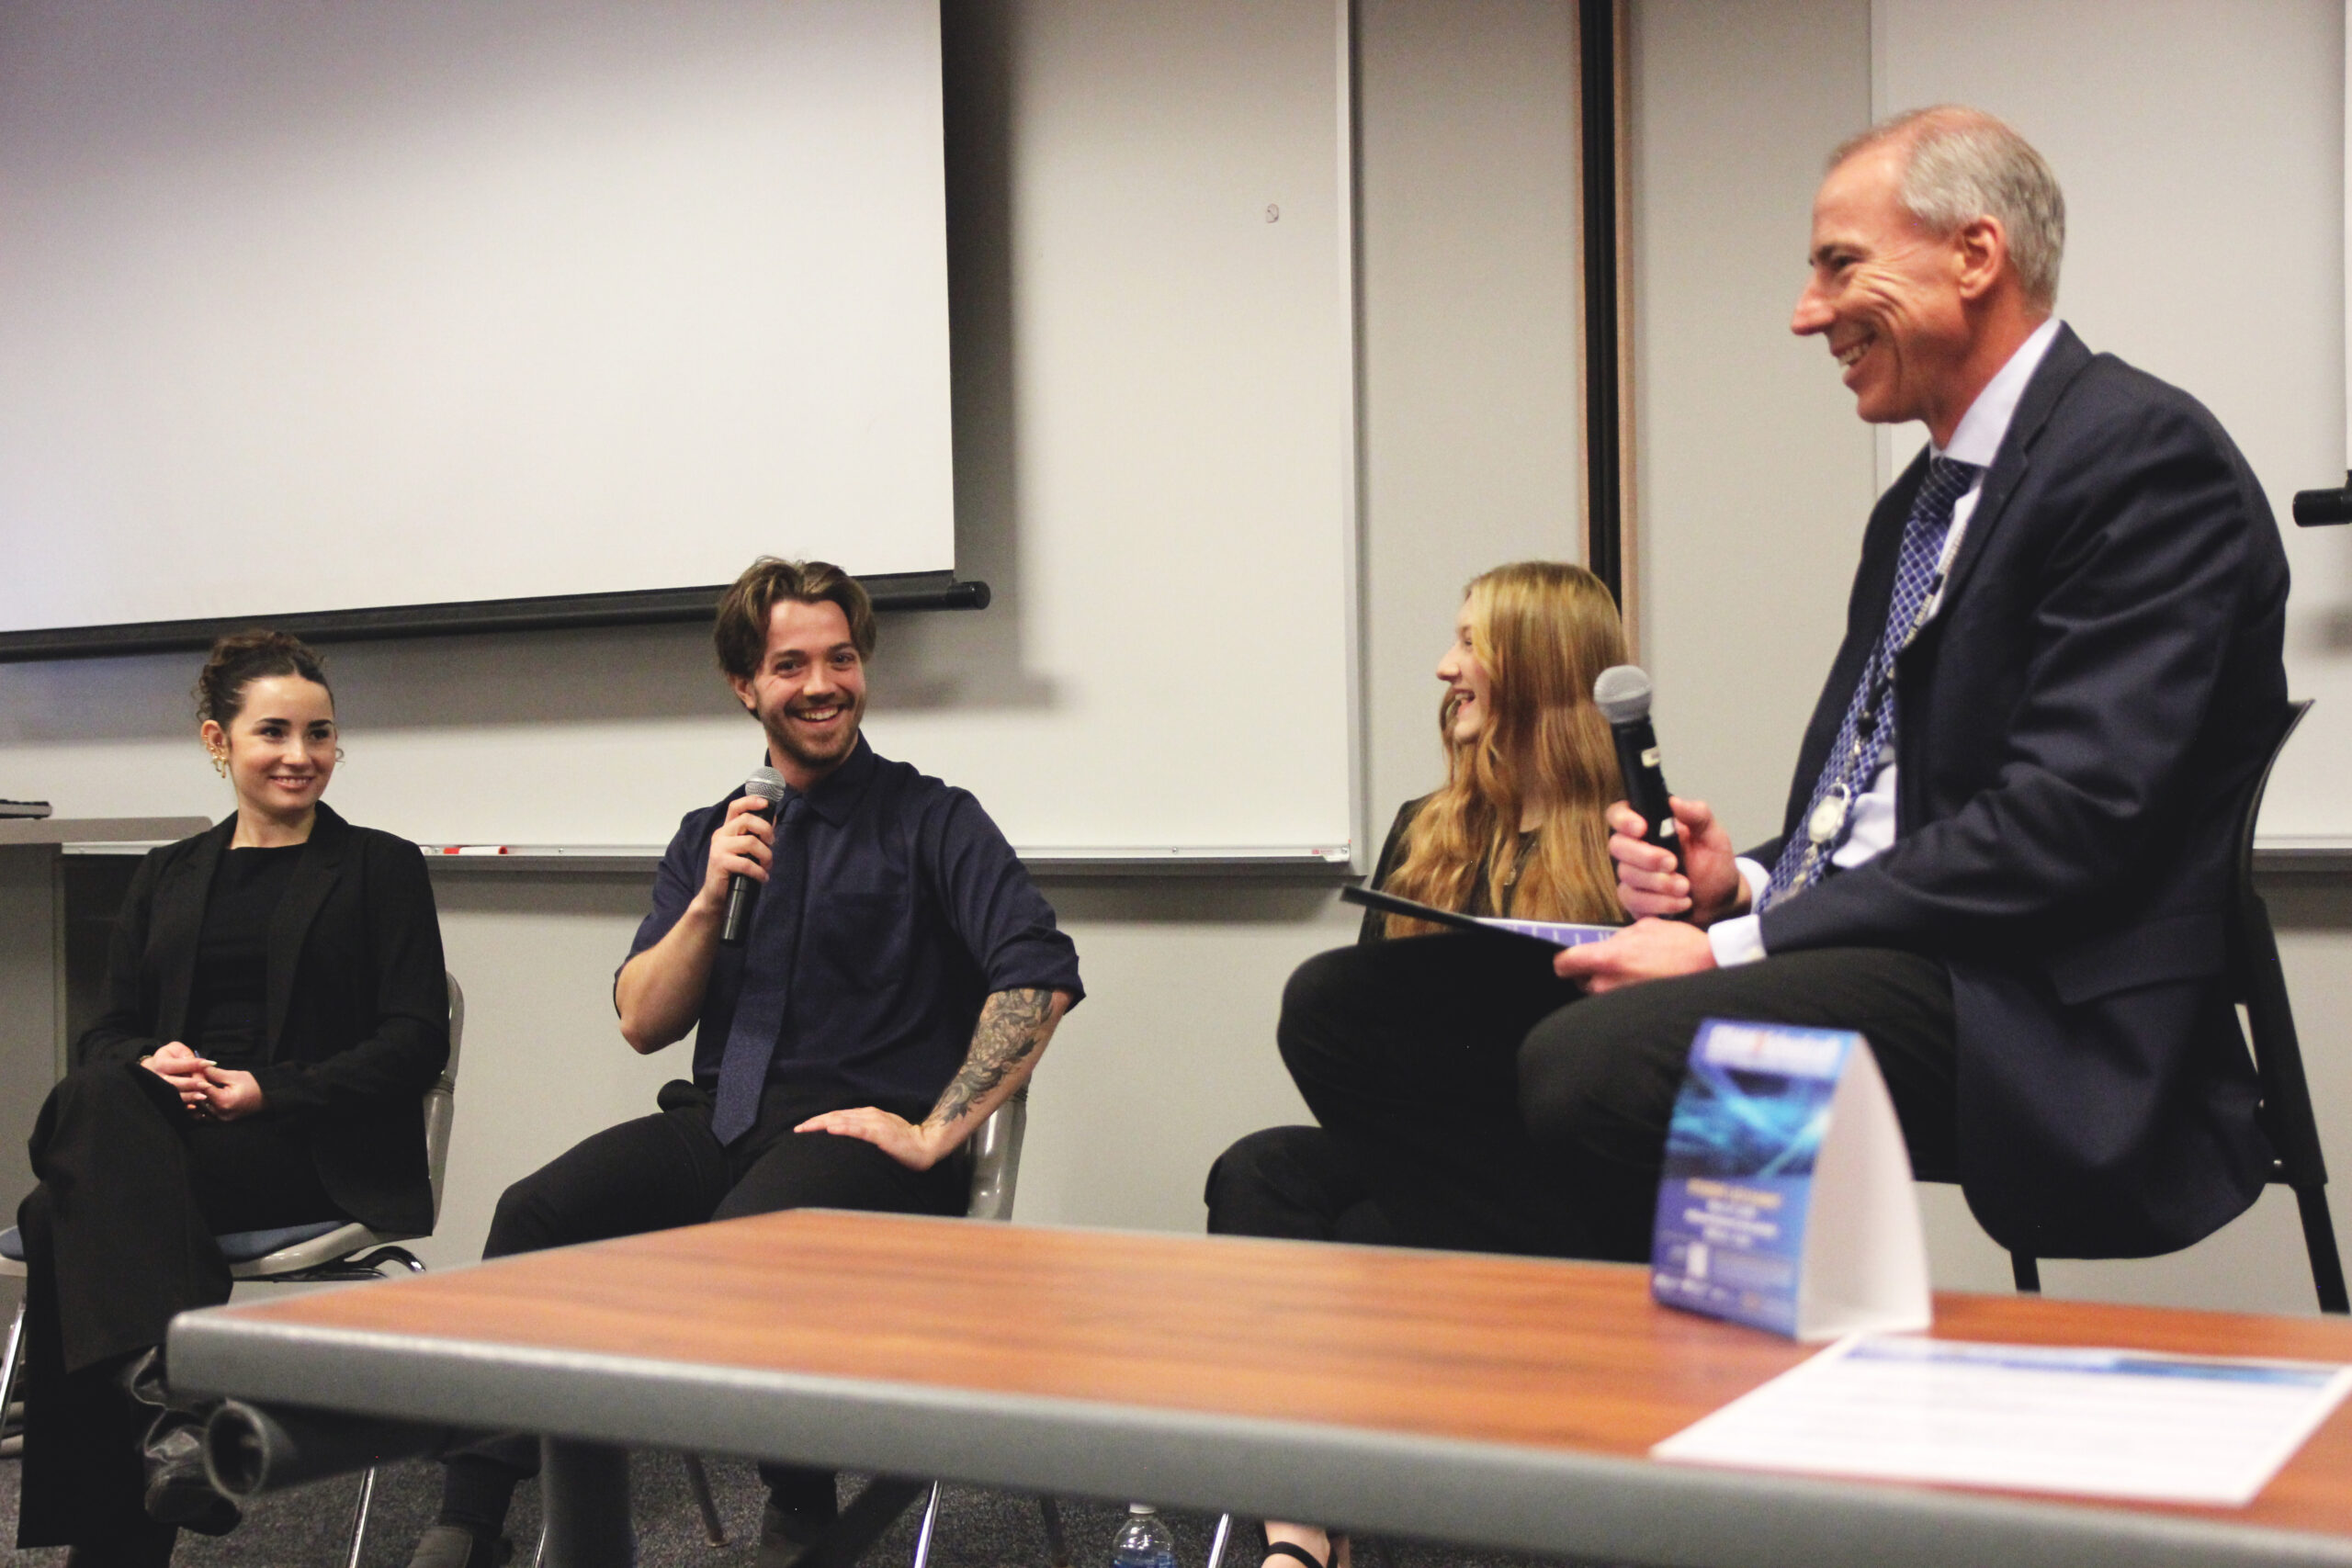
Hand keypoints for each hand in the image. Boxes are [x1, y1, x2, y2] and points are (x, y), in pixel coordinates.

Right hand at [141, 1042, 216, 1111]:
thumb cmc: (169, 1057)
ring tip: (203, 1096)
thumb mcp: (176, 1050)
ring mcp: (158, 1091)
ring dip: (189, 1096)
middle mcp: (156, 1078)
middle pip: (174, 1083)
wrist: (153, 1069)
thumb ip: (188, 1057)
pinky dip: (184, 1106)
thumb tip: (203, 1066)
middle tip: (206, 1084)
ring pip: (174, 1095)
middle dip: (191, 1084)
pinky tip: (194, 1105)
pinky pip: (173, 1105)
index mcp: (160, 1063)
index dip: (194, 1064)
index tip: (209, 1064)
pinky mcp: (162, 1100)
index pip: (177, 1065)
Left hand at [198, 1068, 265, 1121]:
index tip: (193, 1070)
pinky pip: (204, 1116)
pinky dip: (199, 1108)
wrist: (266, 1098)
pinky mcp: (220, 1121)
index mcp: (223, 1101)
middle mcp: (219, 1113)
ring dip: (195, 1097)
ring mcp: (219, 1119)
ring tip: (195, 1087)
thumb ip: (215, 1073)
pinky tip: (199, 1099)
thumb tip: (199, 1067)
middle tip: (192, 1077)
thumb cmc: (253, 1085)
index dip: (196, 1078)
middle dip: (194, 1087)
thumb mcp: (234, 1076)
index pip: (202, 1088)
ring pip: (198, 1109)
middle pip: (197, 1099)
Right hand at [695, 792, 776, 913]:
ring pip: (751, 842)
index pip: (735, 807)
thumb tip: (772, 818)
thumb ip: (756, 834)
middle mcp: (721, 835)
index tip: (766, 803)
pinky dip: (759, 872)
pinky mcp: (720, 862)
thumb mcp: (745, 851)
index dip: (751, 801)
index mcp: (727, 829)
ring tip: (767, 866)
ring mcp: (719, 848)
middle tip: (771, 844)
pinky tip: (762, 877)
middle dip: (766, 830)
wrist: (716, 896)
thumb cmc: (734, 872)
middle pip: (747, 820)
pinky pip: (747, 863)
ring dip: (766, 855)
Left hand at [794, 1106, 947, 1170]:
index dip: (819, 1121)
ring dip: (823, 1123)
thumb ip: (863, 1133)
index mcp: (868, 1115)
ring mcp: (875, 1123)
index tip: (803, 1128)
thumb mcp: (879, 1134)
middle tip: (797, 1130)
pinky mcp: (881, 1133)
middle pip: (836, 1116)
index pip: (838, 1116)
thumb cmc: (902, 1143)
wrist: (925, 1144)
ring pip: (844, 1120)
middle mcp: (869, 1115)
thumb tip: (844, 1137)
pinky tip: (832, 1129)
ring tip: (807, 1128)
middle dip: (815, 1122)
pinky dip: (844, 1128)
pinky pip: (859, 1130)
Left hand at [1553, 917, 1716, 993]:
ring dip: (1611, 987)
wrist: (1713, 969)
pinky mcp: (1635, 1015)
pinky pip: (1621, 1006)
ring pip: (1602, 996)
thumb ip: (1619, 938)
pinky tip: (1645, 989)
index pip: (1564, 965)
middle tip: (1614, 967)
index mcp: (1607, 959)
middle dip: (1592, 975)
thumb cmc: (1683, 947)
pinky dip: (1627, 999)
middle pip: (1582, 983)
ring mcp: (1621, 1003)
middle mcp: (1608, 985)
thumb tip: (1609, 946)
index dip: (1565, 963)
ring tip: (1635, 977)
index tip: (1571, 962)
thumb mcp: (1646, 927)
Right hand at [1607, 796, 1744, 925]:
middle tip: (1673, 863)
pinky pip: (1635, 900)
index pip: (1619, 814)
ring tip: (1685, 887)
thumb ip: (1698, 815)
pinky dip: (1660, 902)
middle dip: (1646, 856)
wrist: (1720, 900)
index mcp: (1650, 825)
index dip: (1623, 820)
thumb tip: (1675, 801)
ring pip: (1627, 875)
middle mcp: (1635, 848)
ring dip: (1659, 882)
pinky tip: (1681, 902)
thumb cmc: (1713, 864)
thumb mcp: (1713, 835)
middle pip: (1618, 846)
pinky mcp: (1635, 900)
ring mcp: (1632, 875)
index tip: (1642, 828)